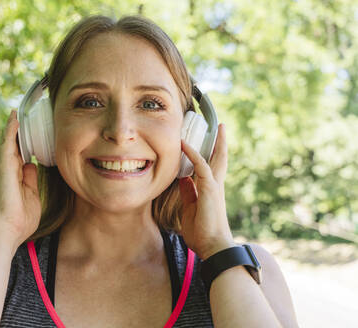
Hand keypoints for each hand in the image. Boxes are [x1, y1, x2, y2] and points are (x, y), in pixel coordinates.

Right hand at [0, 110, 41, 248]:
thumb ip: (31, 179)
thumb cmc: (21, 218)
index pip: (20, 152)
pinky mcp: (4, 166)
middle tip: (23, 112)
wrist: (9, 229)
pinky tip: (15, 118)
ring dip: (13, 125)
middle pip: (13, 144)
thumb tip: (32, 165)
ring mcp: (4, 167)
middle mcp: (8, 169)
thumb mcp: (32, 194)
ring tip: (17, 110)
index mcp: (16, 175)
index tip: (31, 128)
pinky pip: (7, 144)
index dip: (24, 140)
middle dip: (18, 129)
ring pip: (8, 141)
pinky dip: (11, 130)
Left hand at [178, 123, 234, 259]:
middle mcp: (215, 185)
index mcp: (211, 190)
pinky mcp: (209, 189)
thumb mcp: (190, 209)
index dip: (208, 154)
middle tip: (221, 128)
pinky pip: (201, 166)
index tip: (202, 143)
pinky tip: (184, 144)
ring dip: (216, 142)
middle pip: (220, 159)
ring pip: (216, 158)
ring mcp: (214, 186)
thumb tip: (183, 180)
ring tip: (217, 127)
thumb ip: (188, 193)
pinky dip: (193, 154)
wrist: (212, 246)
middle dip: (220, 143)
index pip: (211, 167)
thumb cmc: (202, 233)